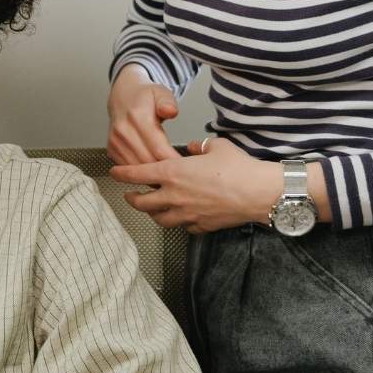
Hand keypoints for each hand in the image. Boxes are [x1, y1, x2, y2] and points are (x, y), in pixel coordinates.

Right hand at [107, 64, 180, 165]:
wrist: (122, 97)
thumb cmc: (144, 97)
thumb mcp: (161, 92)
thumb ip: (168, 102)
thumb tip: (171, 111)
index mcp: (137, 118)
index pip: (159, 149)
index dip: (174, 161)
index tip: (187, 166)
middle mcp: (123, 131)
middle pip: (148, 162)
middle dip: (165, 171)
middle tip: (181, 174)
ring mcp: (116, 142)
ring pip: (137, 169)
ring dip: (153, 175)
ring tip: (169, 176)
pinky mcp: (112, 150)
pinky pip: (128, 169)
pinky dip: (141, 173)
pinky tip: (153, 172)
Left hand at [109, 137, 281, 232]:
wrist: (259, 193)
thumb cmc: (239, 167)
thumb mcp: (216, 146)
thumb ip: (200, 146)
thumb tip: (194, 148)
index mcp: (173, 172)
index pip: (137, 174)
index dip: (122, 173)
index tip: (114, 172)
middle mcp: (175, 195)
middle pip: (142, 202)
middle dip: (132, 199)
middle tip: (128, 195)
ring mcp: (187, 214)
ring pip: (159, 218)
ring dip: (152, 213)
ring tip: (152, 209)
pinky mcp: (201, 226)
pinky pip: (183, 227)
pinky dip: (179, 222)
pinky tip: (181, 217)